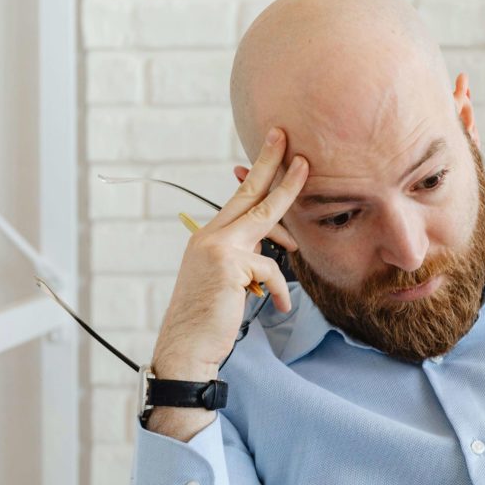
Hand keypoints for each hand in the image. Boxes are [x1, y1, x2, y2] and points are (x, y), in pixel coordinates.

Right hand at [151, 128, 307, 379]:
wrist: (187, 347)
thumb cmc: (210, 317)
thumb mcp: (228, 280)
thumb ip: (246, 256)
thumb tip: (277, 242)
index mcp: (209, 235)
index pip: (239, 197)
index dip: (258, 171)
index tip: (275, 147)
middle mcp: (211, 234)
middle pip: (250, 191)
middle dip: (272, 162)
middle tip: (286, 136)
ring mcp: (218, 246)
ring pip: (264, 219)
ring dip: (287, 226)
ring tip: (297, 246)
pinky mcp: (229, 264)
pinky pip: (270, 269)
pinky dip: (276, 290)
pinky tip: (277, 307)